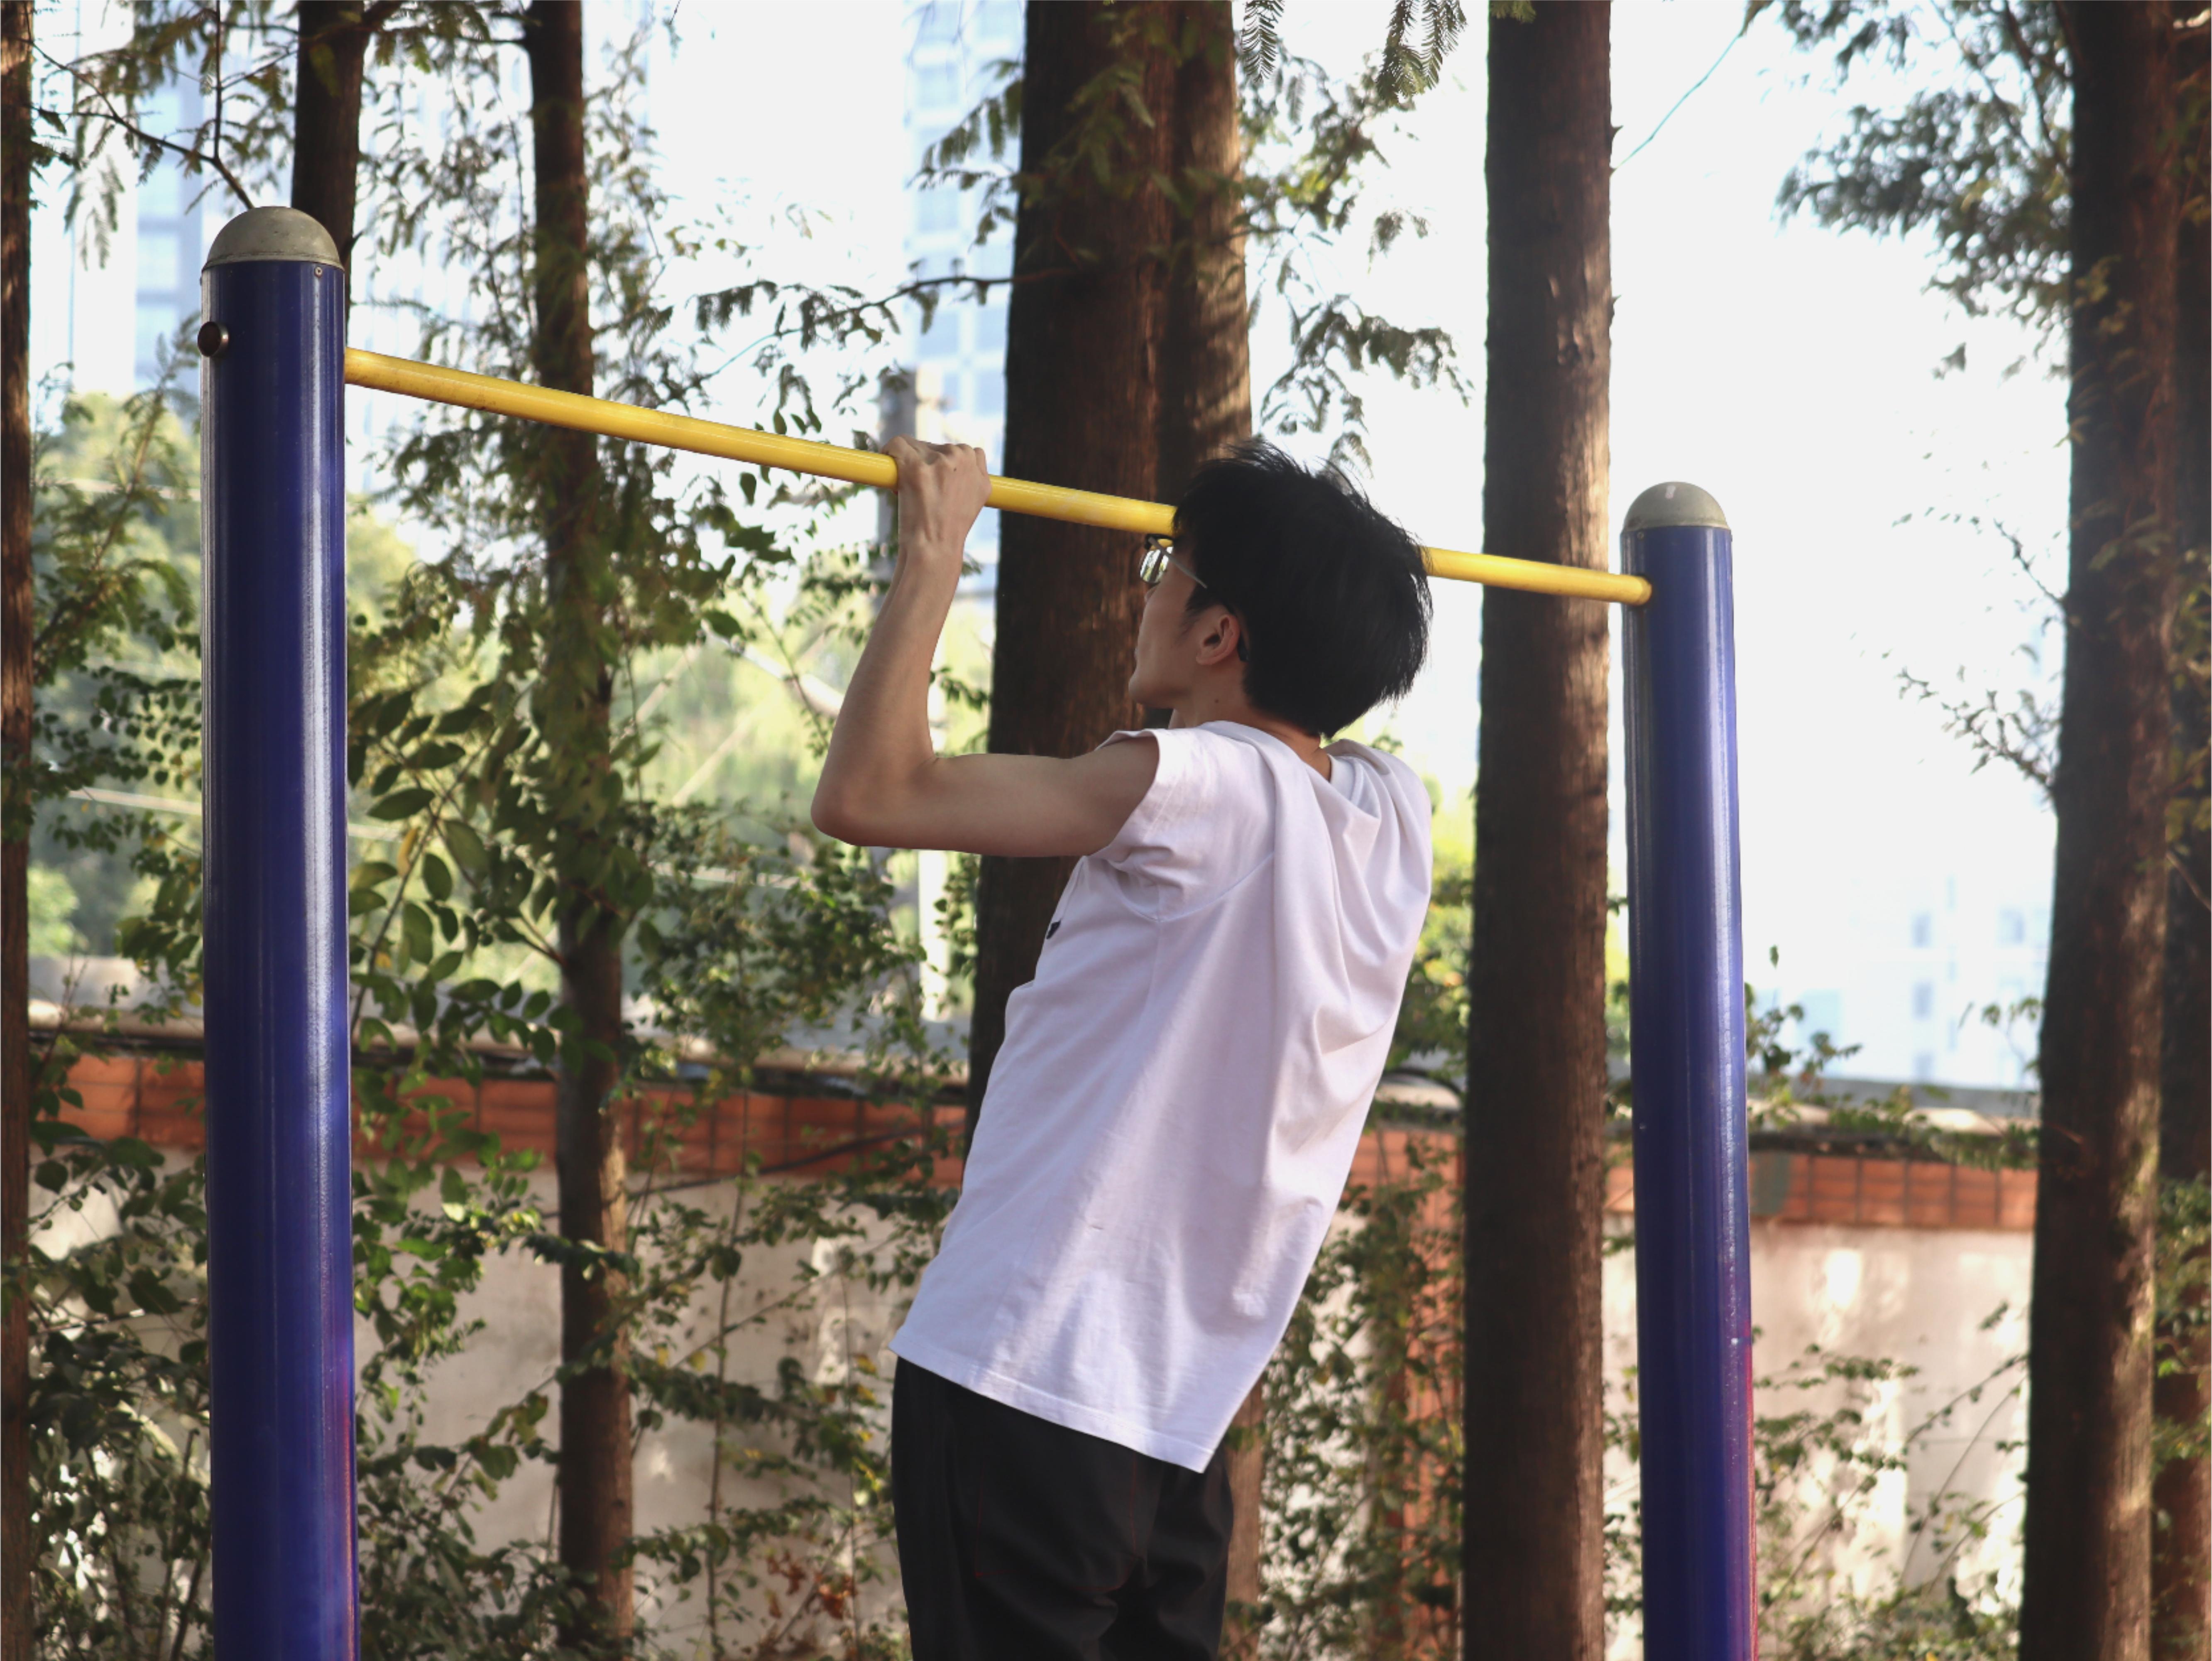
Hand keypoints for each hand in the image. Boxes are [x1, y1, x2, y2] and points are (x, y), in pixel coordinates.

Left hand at [887, 436, 990, 573]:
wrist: (935, 549)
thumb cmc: (947, 532)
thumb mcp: (973, 503)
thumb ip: (971, 478)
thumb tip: (953, 466)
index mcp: (979, 472)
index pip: (964, 452)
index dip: (945, 465)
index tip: (935, 481)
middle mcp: (963, 462)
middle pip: (938, 448)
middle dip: (926, 464)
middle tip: (920, 491)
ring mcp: (940, 462)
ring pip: (916, 446)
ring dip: (908, 463)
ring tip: (908, 490)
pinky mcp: (916, 466)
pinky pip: (897, 444)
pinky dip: (889, 451)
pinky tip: (888, 465)